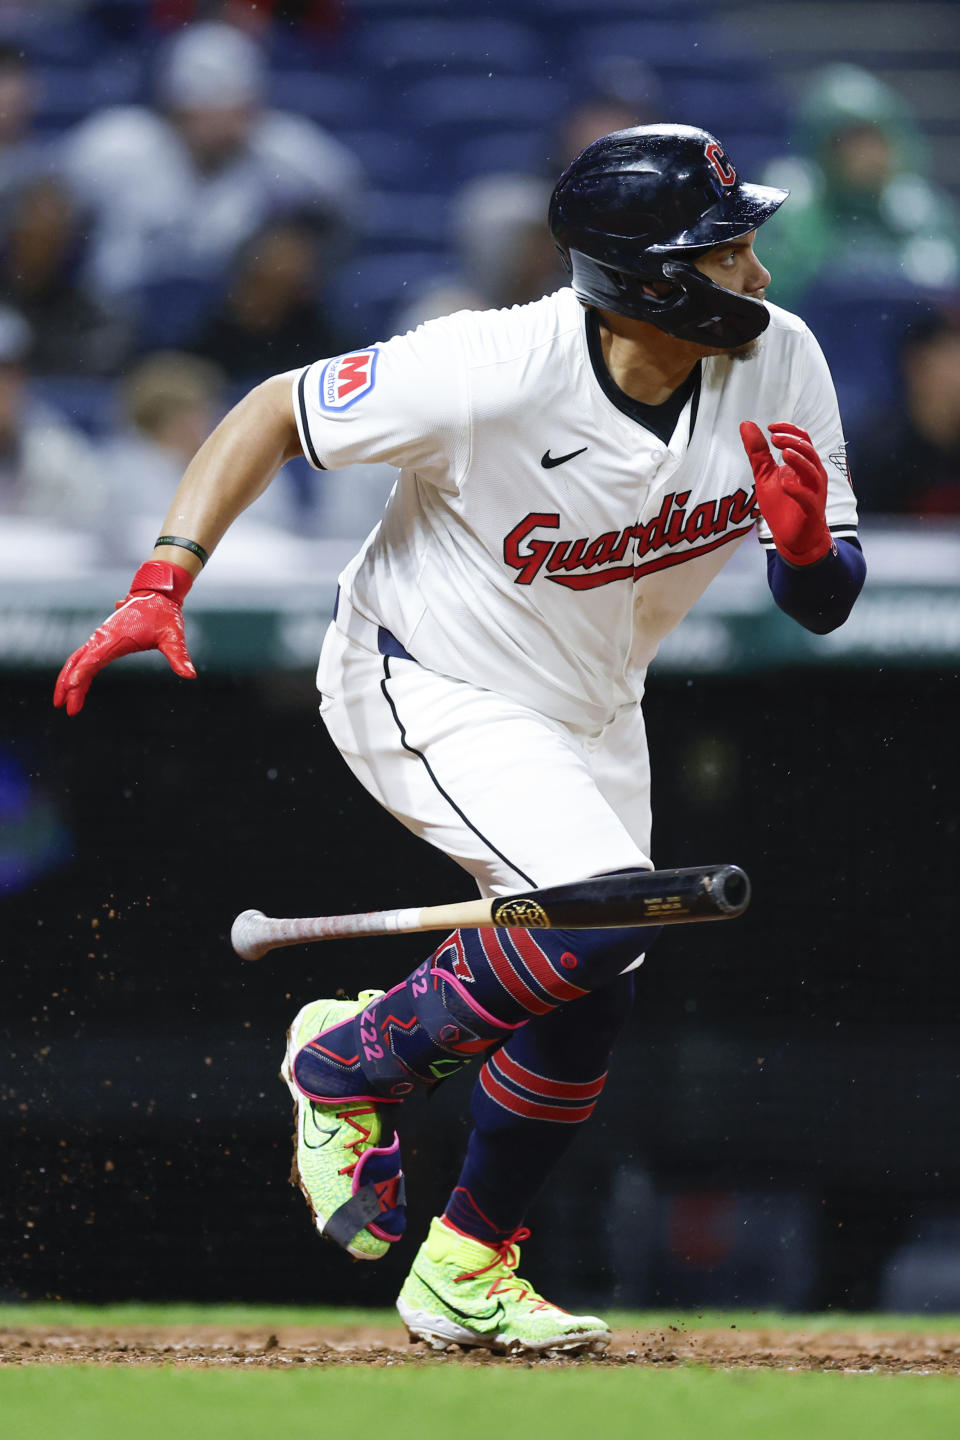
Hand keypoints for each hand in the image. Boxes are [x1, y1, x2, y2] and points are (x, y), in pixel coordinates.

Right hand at [53, 560, 195, 716]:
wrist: (157, 594)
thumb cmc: (164, 615)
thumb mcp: (174, 636)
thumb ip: (179, 656)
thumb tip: (190, 675)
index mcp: (116, 637)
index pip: (94, 658)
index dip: (83, 672)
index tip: (72, 686)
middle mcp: (103, 637)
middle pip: (78, 662)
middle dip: (68, 685)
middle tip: (64, 707)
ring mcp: (101, 637)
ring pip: (78, 660)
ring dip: (67, 680)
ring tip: (62, 702)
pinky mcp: (103, 639)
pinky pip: (85, 657)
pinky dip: (77, 672)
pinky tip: (76, 687)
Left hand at [740, 421, 833, 565]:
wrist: (794, 538)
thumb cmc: (783, 505)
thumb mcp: (765, 475)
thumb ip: (758, 452)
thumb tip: (746, 424)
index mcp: (803, 464)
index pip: (802, 439)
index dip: (789, 430)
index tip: (771, 427)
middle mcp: (813, 474)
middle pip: (809, 451)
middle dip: (792, 442)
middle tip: (774, 439)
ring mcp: (815, 492)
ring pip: (813, 471)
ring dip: (799, 460)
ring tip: (783, 453)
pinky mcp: (812, 510)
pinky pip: (809, 497)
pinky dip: (798, 489)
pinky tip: (786, 483)